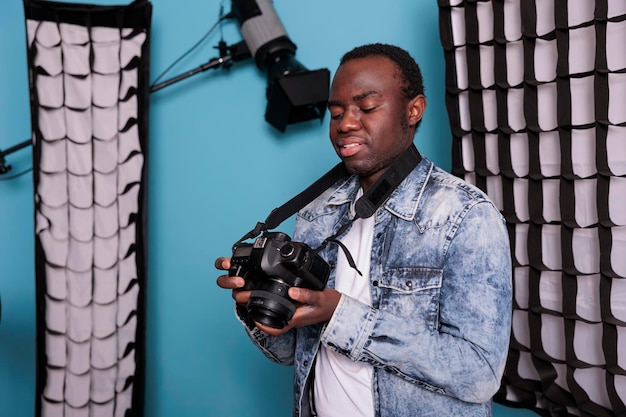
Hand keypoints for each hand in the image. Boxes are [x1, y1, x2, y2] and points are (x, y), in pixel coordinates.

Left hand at [215, 256, 341, 336]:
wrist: (337, 307)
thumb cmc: (328, 305)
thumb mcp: (319, 298)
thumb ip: (306, 295)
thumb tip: (292, 291)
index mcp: (294, 319)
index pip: (274, 329)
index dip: (261, 325)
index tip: (252, 316)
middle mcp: (290, 318)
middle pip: (269, 319)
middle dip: (255, 310)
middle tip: (245, 297)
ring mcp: (291, 314)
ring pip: (271, 313)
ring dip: (260, 304)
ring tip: (250, 292)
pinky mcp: (293, 308)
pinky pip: (278, 307)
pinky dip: (270, 300)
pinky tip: (266, 290)